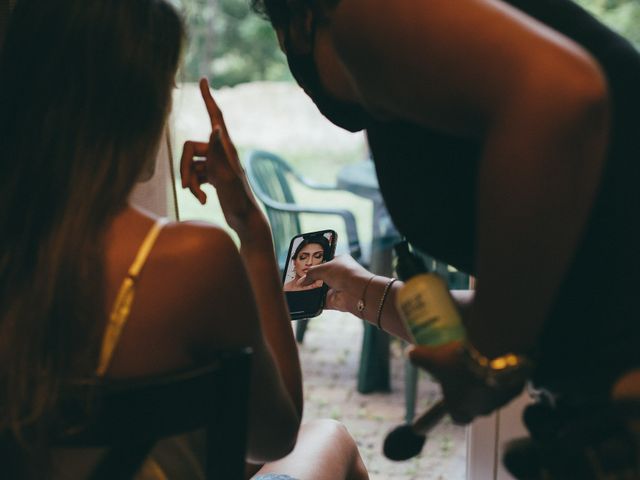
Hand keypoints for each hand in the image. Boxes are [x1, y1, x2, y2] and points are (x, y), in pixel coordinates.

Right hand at [180, 78, 265, 239]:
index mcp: (226, 148)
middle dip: (184, 169)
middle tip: (189, 188)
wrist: (245, 221)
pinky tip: (204, 199)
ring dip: (189, 182)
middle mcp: (220, 153)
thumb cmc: (239, 200)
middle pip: (188, 149)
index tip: (203, 80)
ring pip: (189, 164)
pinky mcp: (212, 176)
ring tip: (200, 197)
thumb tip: (214, 129)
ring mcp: (215, 165)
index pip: (215, 117)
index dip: (208, 99)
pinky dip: (194, 188)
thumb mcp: (227, 177)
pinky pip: (193, 175)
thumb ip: (219, 153)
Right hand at [303, 255, 372, 311]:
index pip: (324, 261)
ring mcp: (336, 288)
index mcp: (339, 261)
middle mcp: (338, 275)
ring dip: (311, 290)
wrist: (357, 291)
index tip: (303, 266)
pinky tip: (304, 299)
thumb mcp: (323, 268)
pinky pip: (320, 302)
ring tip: (298, 288)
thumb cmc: (345, 273)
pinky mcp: (334, 300)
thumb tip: (302, 281)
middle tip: (297, 279)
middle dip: (310, 278)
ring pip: (319, 290)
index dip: (314, 263)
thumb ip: (311, 273)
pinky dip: (313, 302)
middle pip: (320, 276)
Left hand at [408, 342, 524, 423]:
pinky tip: (496, 356)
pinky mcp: (517, 386)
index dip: (453, 408)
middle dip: (470, 390)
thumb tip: (411, 354)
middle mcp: (483, 410)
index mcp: (460, 410)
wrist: (496, 353)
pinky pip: (509, 380)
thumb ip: (418, 357)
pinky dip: (503, 371)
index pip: (457, 417)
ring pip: (493, 392)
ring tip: (480, 357)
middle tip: (465, 370)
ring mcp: (502, 400)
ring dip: (487, 379)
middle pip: (475, 404)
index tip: (449, 397)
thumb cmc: (460, 362)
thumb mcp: (431, 357)